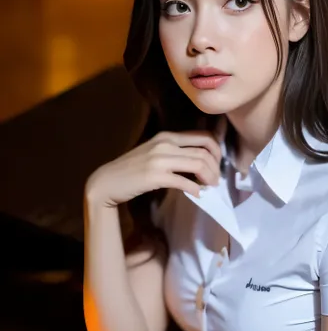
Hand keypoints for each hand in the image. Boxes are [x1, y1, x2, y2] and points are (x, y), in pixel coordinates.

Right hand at [85, 130, 221, 206]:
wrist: (107, 181)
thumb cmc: (132, 169)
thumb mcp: (154, 152)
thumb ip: (175, 152)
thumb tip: (200, 161)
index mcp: (167, 136)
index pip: (203, 137)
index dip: (217, 151)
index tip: (217, 164)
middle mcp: (165, 144)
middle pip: (204, 151)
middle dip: (216, 167)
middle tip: (216, 179)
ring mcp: (159, 159)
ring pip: (198, 164)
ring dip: (209, 177)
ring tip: (210, 186)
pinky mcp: (155, 176)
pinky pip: (184, 181)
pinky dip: (195, 189)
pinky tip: (197, 194)